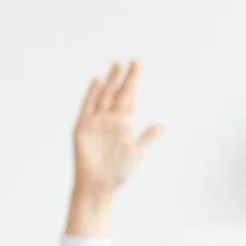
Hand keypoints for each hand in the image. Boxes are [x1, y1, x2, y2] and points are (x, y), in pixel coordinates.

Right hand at [67, 60, 160, 235]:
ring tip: (116, 65)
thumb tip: (162, 126)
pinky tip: (97, 81)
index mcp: (125, 124)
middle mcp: (111, 119)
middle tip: (132, 61)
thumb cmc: (119, 171)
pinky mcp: (83, 127)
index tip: (138, 67)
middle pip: (118, 93)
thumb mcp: (137, 153)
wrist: (99, 184)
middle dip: (125, 78)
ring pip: (104, 96)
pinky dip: (91, 94)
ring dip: (110, 81)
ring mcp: (97, 121)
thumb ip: (147, 137)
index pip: (130, 98)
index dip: (134, 83)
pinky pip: (87, 106)